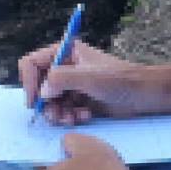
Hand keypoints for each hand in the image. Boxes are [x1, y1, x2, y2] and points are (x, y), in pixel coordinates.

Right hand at [20, 39, 150, 125]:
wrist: (142, 94)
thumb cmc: (118, 79)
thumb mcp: (88, 77)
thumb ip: (61, 79)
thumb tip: (42, 92)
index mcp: (64, 51)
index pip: (31, 63)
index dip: (28, 82)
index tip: (34, 101)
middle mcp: (64, 66)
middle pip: (38, 86)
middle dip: (46, 103)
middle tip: (56, 115)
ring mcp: (71, 84)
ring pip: (49, 102)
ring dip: (57, 113)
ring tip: (72, 118)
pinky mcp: (78, 99)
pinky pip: (62, 110)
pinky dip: (69, 116)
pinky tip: (84, 116)